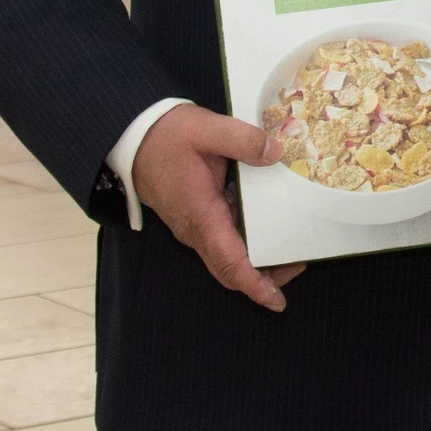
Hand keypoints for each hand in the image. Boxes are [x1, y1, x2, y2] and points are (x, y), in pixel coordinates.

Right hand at [130, 105, 303, 311]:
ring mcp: (193, 227)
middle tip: (299, 265)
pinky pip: (222, 239)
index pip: (230, 262)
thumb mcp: (205, 128)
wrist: (131, 139)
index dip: (255, 285)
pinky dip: (247, 240)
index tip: (277, 302)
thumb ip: (242, 139)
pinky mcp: (195, 218)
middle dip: (266, 276)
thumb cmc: (165, 136)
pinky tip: (268, 220)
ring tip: (291, 246)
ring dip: (257, 259)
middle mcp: (196, 230)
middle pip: (231, 269)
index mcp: (201, 215)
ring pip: (227, 256)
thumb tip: (276, 152)